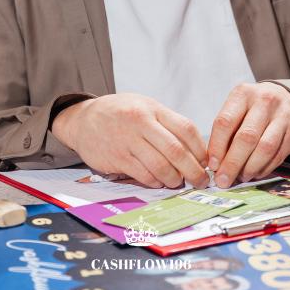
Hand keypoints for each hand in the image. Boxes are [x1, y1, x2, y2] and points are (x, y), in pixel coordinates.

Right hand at [52, 92, 208, 188]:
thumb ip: (166, 124)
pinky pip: (144, 176)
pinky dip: (155, 182)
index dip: (200, 149)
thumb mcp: (144, 107)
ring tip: (177, 182)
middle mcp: (141, 123)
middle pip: (176, 151)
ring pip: (161, 167)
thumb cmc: (120, 113)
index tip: (206, 161)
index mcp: (152, 109)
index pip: (186, 128)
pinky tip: (158, 181)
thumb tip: (194, 150)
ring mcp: (128, 141)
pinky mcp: (117, 158)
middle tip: (200, 181)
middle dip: (193, 170)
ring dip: (174, 179)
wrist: (83, 119)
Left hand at [207, 82, 289, 186]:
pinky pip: (278, 155)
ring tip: (241, 177)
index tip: (212, 165)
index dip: (217, 146)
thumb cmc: (255, 107)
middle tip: (224, 180)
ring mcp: (283, 116)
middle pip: (246, 137)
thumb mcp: (238, 107)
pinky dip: (264, 168)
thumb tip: (215, 162)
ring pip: (265, 148)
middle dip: (233, 163)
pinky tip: (255, 173)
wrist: (288, 99)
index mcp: (243, 94)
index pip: (226, 121)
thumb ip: (226, 131)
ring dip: (250, 168)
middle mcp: (264, 101)